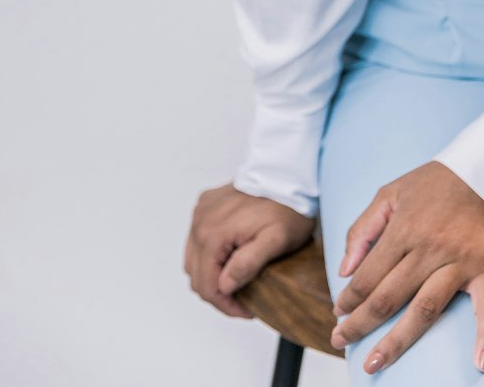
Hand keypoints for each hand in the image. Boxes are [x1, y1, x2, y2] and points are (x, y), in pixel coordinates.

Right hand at [183, 181, 315, 317]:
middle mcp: (200, 222)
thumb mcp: (277, 240)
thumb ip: (248, 263)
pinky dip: (210, 253)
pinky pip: (198, 239)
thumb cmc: (287, 208)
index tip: (247, 310)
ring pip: (194, 259)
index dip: (225, 305)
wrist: (289, 174)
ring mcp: (201, 211)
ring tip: (238, 279)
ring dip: (212, 274)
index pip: (207, 286)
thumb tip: (224, 285)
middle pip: (197, 276)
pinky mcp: (205, 204)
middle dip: (219, 292)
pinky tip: (231, 255)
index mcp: (213, 234)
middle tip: (244, 298)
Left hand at [329, 161, 483, 373]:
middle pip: (388, 297)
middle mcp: (429, 248)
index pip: (367, 275)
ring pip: (424, 310)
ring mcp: (460, 261)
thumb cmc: (437, 183)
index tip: (338, 312)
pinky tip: (480, 363)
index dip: (348, 298)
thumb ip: (363, 228)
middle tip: (341, 341)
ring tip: (374, 364)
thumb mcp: (392, 192)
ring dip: (397, 342)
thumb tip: (344, 270)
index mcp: (404, 229)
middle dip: (359, 324)